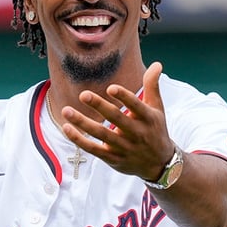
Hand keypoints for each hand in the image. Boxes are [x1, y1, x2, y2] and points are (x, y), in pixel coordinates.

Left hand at [61, 62, 174, 179]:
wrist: (159, 164)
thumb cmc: (155, 129)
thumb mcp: (157, 109)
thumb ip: (152, 86)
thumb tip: (156, 63)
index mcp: (148, 118)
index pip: (137, 106)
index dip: (125, 97)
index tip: (111, 88)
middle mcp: (136, 133)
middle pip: (116, 119)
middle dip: (100, 107)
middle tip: (83, 94)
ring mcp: (124, 147)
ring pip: (101, 134)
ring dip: (82, 123)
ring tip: (66, 110)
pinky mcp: (112, 158)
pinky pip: (93, 149)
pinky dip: (79, 140)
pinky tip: (67, 127)